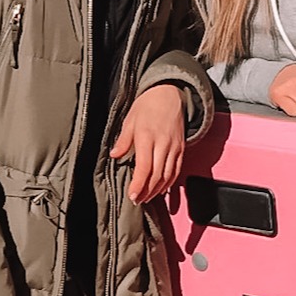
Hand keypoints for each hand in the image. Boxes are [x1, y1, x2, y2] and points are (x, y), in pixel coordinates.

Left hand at [109, 83, 184, 202]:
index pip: (144, 166)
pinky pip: (177, 170)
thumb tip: (114, 155)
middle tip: (137, 201)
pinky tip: (161, 189)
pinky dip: (169, 182)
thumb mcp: (130, 119)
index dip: (139, 184)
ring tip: (147, 198)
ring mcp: (174, 147)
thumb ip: (123, 139)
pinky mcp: (181, 149)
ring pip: (168, 175)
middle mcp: (162, 144)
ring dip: (157, 190)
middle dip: (147, 191)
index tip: (133, 196)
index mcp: (147, 136)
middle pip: (157, 175)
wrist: (170, 94)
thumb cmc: (147, 106)